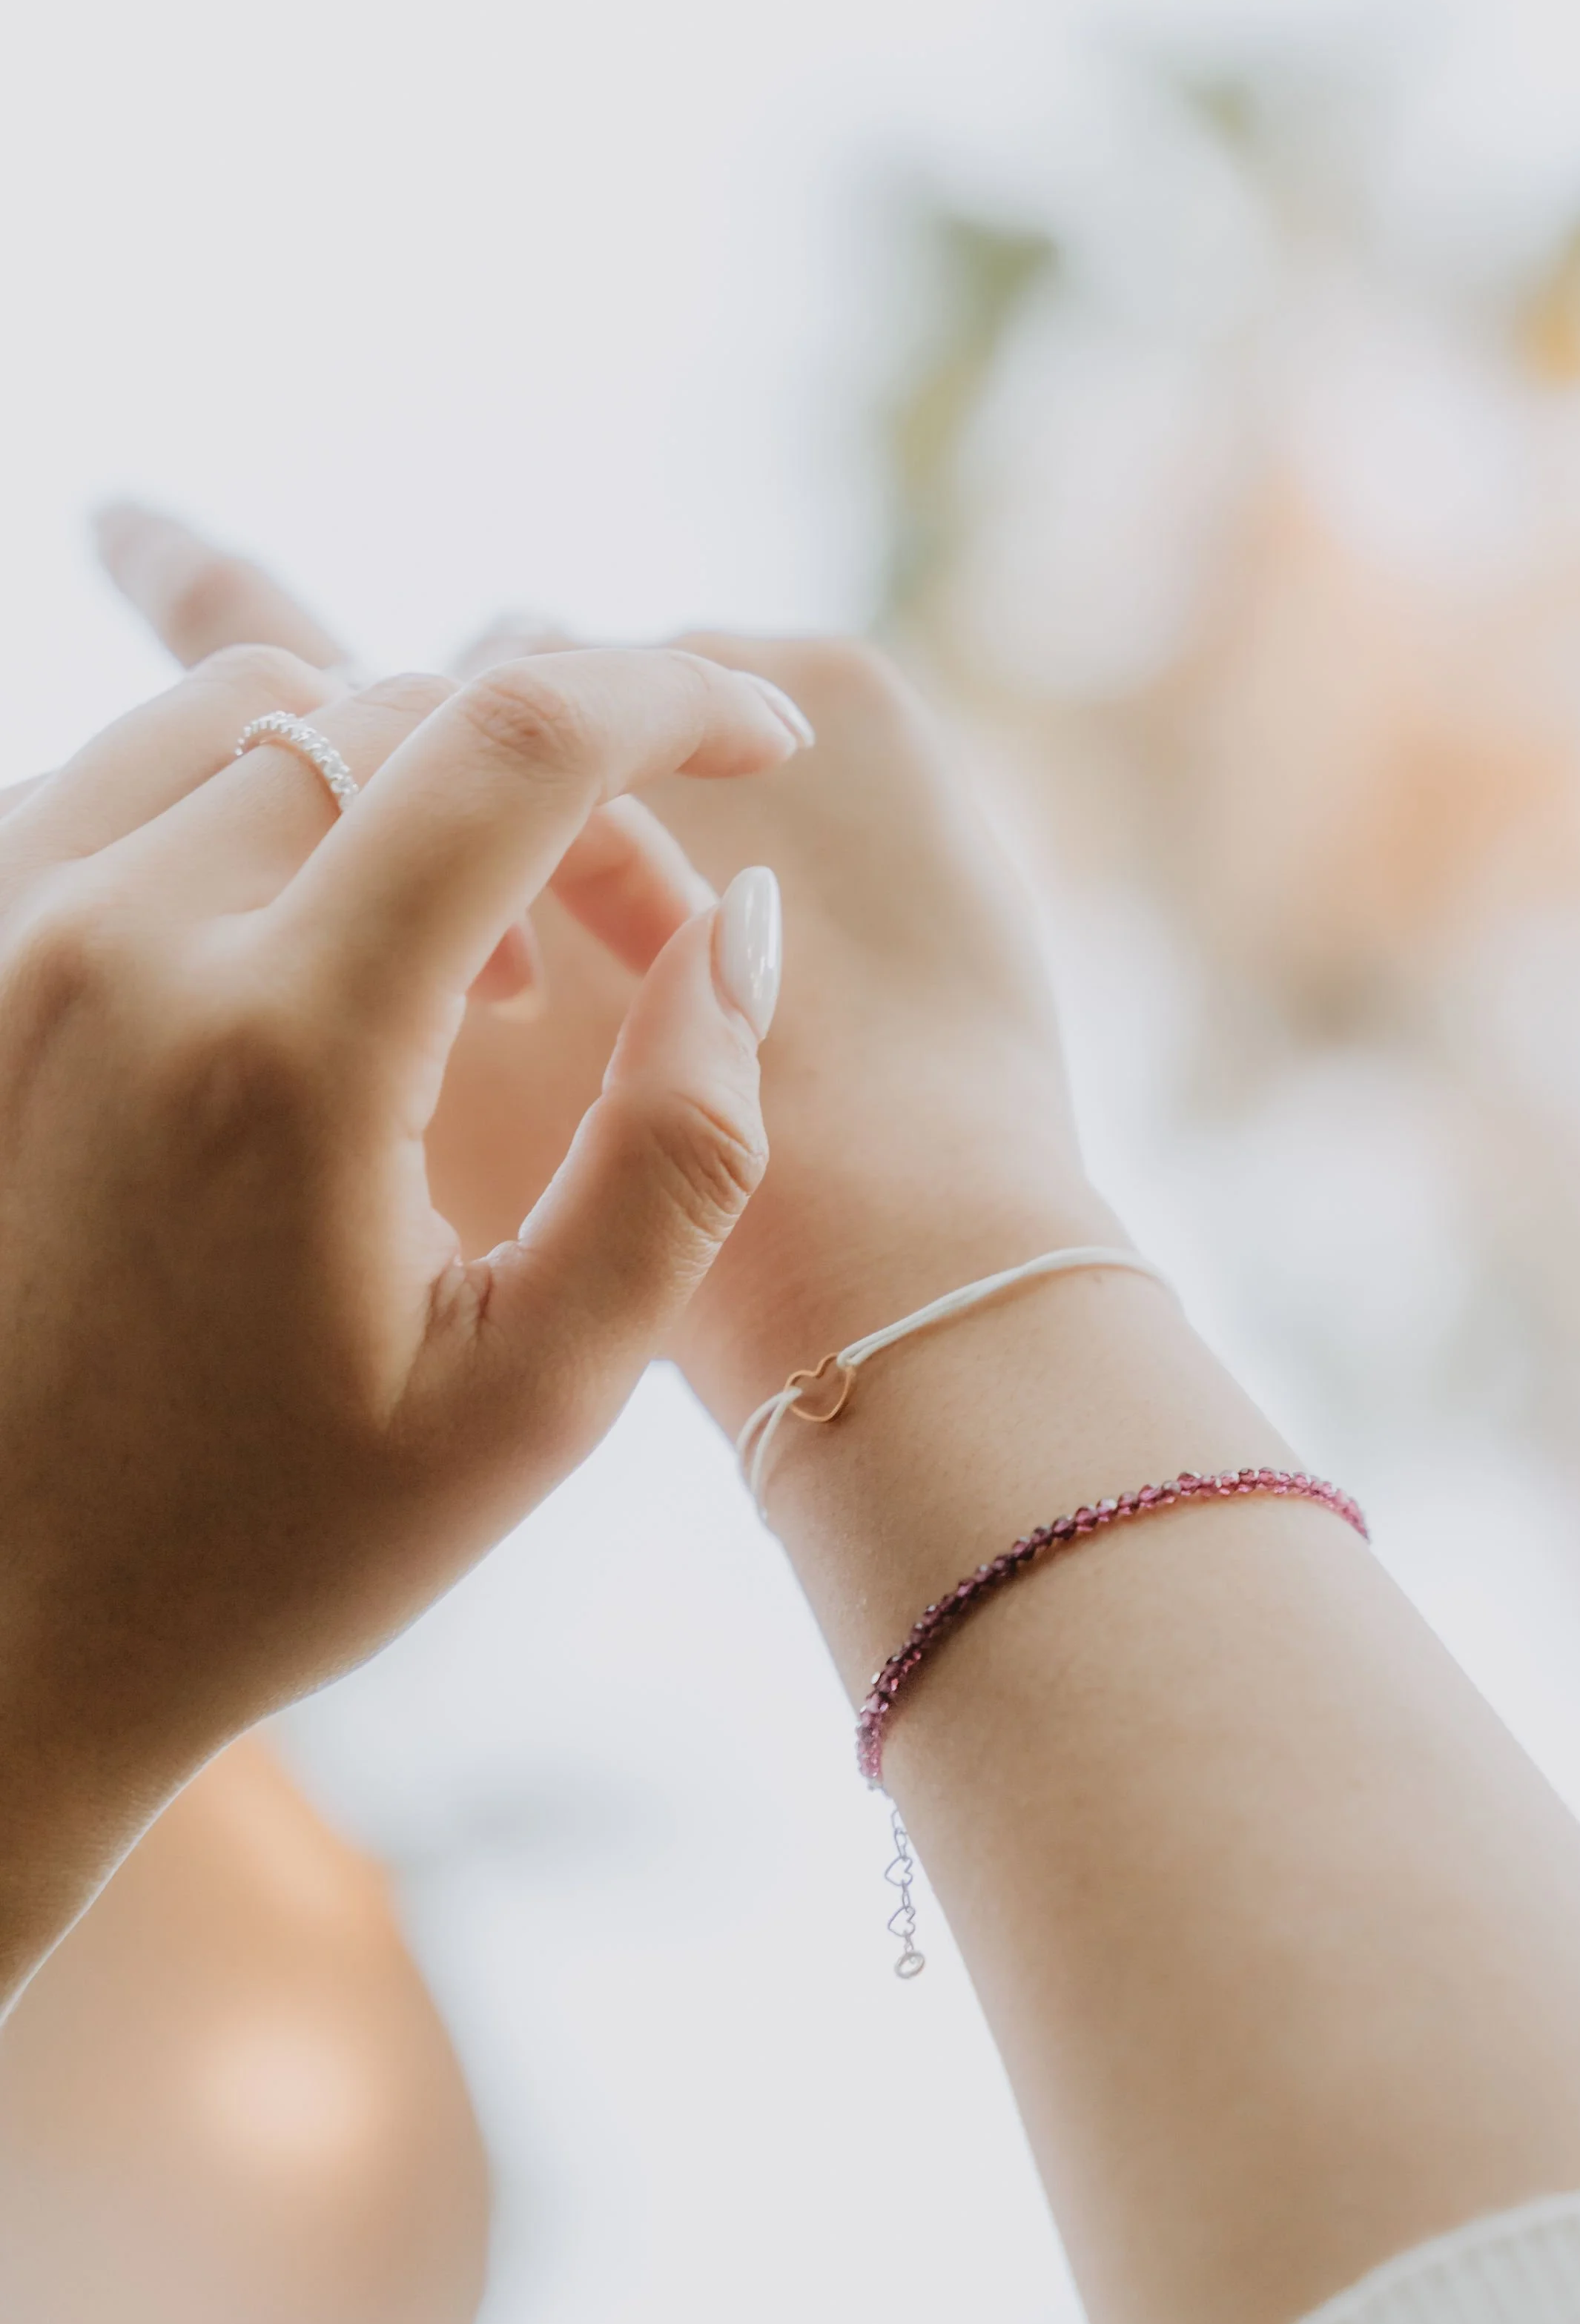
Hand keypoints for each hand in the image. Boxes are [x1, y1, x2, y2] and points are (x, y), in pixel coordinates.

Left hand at [94, 511, 1112, 1441]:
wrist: (0, 1623)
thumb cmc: (274, 1539)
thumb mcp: (539, 1393)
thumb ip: (679, 1148)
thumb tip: (735, 928)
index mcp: (282, 1053)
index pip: (511, 740)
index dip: (670, 701)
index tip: (759, 743)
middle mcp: (116, 949)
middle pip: (398, 718)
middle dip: (560, 793)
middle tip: (622, 955)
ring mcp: (3, 936)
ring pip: (256, 714)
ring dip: (406, 791)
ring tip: (472, 973)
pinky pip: (131, 774)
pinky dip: (263, 809)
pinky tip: (320, 966)